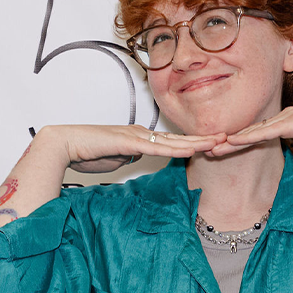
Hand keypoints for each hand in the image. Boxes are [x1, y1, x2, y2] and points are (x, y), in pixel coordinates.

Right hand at [36, 124, 225, 173]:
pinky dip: (176, 149)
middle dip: (204, 139)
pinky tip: (193, 149)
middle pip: (178, 138)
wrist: (63, 144)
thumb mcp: (116, 159)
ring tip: (220, 141)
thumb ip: (130, 157)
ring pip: (173, 141)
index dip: (193, 143)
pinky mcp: (129, 142)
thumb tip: (139, 159)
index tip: (213, 145)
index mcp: (139, 137)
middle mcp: (141, 133)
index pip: (172, 142)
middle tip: (229, 137)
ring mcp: (136, 135)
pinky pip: (158, 147)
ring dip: (197, 142)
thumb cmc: (86, 153)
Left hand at [213, 91, 292, 156]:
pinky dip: (246, 138)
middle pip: (252, 129)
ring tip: (212, 148)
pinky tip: (231, 143)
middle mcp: (286, 115)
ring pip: (253, 131)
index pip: (260, 130)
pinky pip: (264, 133)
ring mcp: (288, 118)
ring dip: (232, 141)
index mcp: (290, 118)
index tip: (224, 146)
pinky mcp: (291, 124)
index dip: (241, 138)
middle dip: (230, 139)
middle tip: (209, 147)